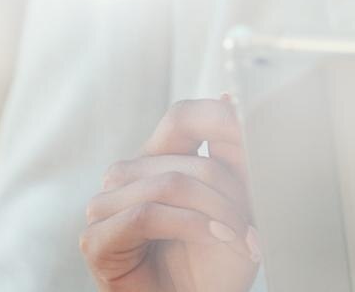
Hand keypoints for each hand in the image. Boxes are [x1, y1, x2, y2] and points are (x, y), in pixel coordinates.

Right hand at [82, 96, 260, 291]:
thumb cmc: (222, 260)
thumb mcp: (241, 199)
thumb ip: (236, 151)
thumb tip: (231, 95)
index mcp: (163, 159)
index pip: (182, 116)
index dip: (220, 120)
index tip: (258, 140)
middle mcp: (131, 176)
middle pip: (183, 152)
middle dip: (230, 187)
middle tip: (253, 220)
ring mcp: (107, 206)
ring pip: (167, 182)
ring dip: (214, 211)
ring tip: (238, 237)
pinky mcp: (96, 240)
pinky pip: (146, 214)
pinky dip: (189, 226)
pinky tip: (215, 239)